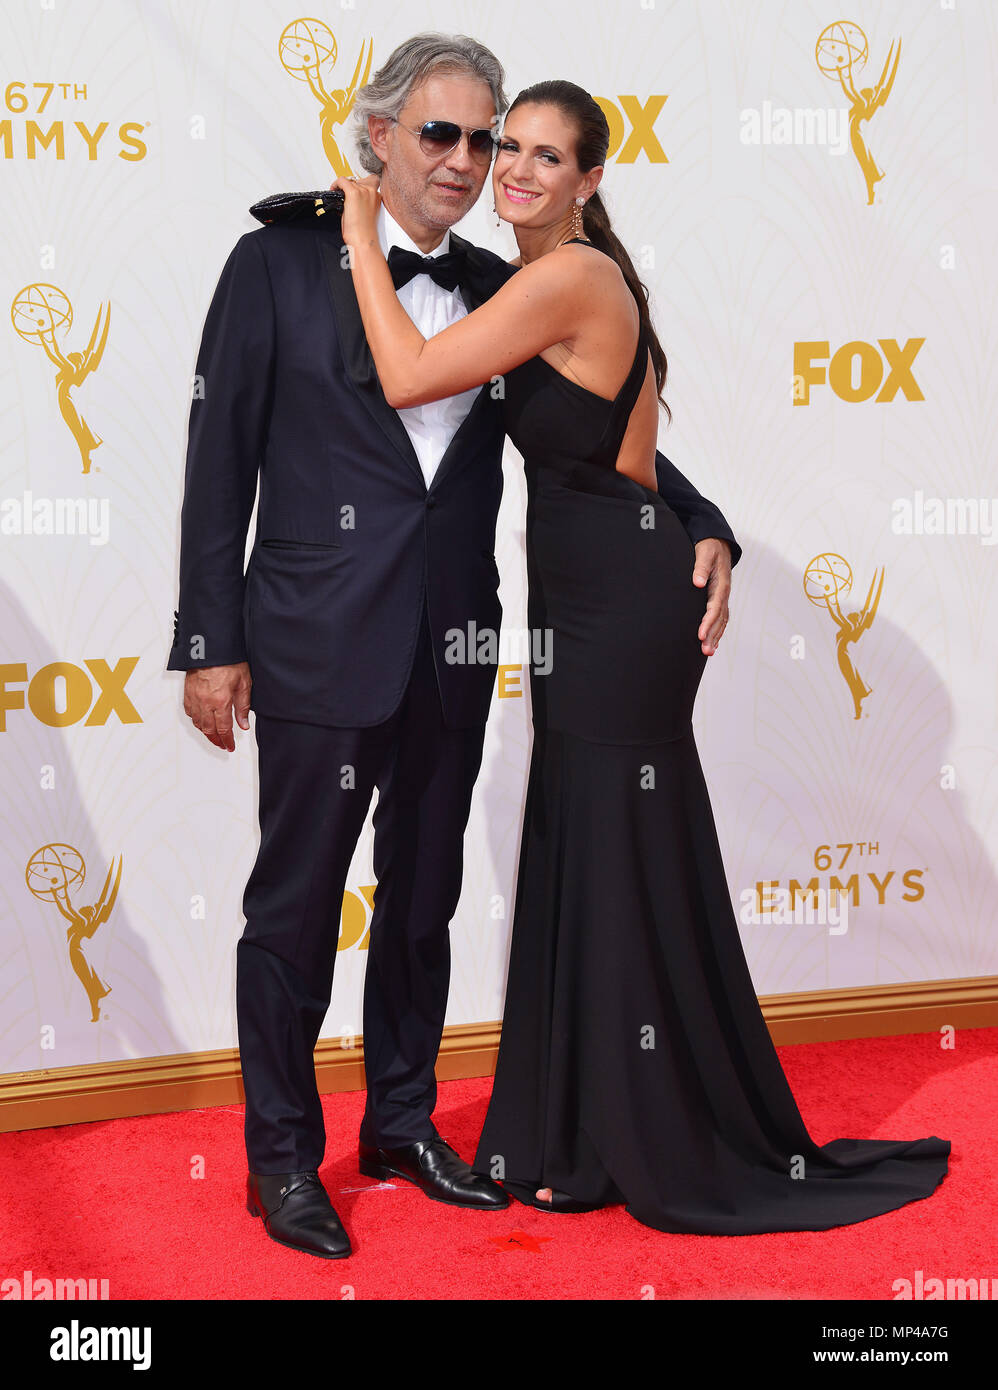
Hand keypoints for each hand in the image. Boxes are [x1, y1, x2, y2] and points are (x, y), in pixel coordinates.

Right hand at [183, 662, 251, 751]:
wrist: (212, 647)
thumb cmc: (229, 661)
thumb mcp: (244, 683)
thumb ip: (243, 706)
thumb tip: (243, 724)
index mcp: (220, 701)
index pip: (223, 729)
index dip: (227, 740)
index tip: (230, 746)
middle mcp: (205, 702)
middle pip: (208, 729)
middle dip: (216, 740)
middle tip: (222, 745)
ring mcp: (194, 697)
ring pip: (197, 722)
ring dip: (206, 732)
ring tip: (213, 736)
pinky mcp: (187, 691)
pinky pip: (189, 712)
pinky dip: (196, 720)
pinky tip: (201, 721)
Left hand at [329, 173, 380, 249]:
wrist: (363, 239)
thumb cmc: (364, 232)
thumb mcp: (368, 213)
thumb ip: (364, 202)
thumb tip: (352, 197)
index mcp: (378, 197)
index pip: (373, 181)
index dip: (362, 183)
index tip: (356, 188)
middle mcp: (372, 192)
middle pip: (361, 179)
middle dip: (353, 185)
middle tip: (346, 194)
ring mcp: (363, 191)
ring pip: (351, 180)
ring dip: (344, 186)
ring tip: (339, 195)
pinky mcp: (353, 193)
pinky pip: (342, 180)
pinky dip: (336, 184)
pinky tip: (334, 190)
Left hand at [692, 539, 731, 654]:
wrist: (718, 543)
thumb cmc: (710, 548)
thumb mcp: (705, 553)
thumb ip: (701, 567)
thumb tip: (698, 582)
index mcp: (721, 585)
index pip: (715, 608)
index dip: (708, 622)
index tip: (701, 634)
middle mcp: (724, 594)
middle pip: (720, 619)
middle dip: (712, 636)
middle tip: (705, 650)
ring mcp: (723, 597)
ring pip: (721, 621)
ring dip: (715, 637)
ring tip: (708, 652)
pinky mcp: (719, 599)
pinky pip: (721, 618)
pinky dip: (717, 631)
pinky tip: (713, 642)